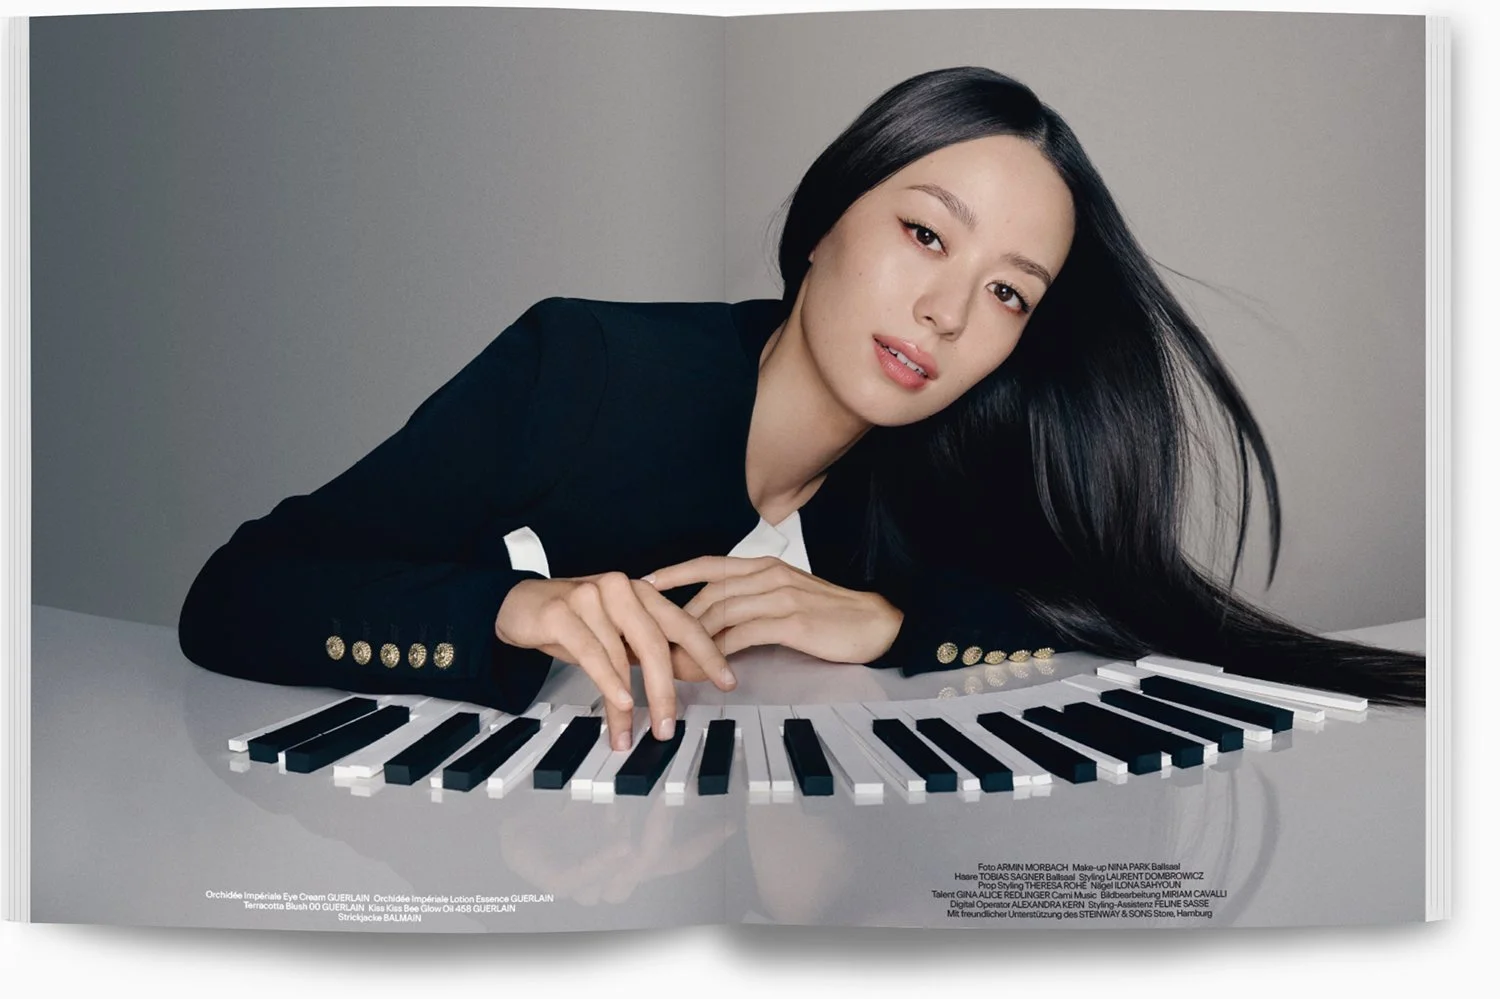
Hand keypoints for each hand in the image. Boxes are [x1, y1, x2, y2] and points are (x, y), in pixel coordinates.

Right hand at [494, 572, 736, 749]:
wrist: (518, 603)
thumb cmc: (571, 620)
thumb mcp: (614, 632)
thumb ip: (642, 649)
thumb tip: (678, 682)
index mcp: (641, 592)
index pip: (683, 623)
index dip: (708, 654)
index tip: (727, 681)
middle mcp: (621, 589)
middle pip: (656, 644)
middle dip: (666, 691)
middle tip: (668, 726)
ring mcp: (590, 597)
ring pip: (621, 658)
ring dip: (628, 704)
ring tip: (630, 733)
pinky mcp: (561, 612)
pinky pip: (593, 654)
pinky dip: (609, 683)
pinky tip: (619, 705)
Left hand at [644, 556, 903, 663]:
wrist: (875, 622)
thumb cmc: (832, 614)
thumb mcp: (789, 597)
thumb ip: (755, 601)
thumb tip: (719, 620)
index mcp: (766, 567)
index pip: (711, 564)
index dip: (676, 572)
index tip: (647, 582)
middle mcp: (769, 576)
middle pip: (709, 593)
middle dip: (676, 619)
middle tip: (653, 642)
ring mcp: (780, 597)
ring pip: (720, 614)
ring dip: (692, 641)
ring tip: (670, 663)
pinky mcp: (791, 622)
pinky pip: (742, 636)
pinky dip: (718, 654)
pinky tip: (707, 669)